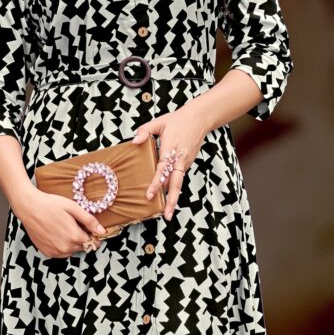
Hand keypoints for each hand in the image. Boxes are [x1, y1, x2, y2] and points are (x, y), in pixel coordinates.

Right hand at [15, 189, 107, 257]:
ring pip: (72, 251)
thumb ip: (89, 220)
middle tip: (75, 225)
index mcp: (74, 237)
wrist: (28, 207)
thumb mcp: (73, 208)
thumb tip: (102, 231)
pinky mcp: (47, 252)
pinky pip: (61, 253)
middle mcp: (65, 248)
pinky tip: (56, 234)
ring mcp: (55, 252)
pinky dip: (62, 246)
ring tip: (65, 228)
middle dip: (82, 238)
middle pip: (82, 247)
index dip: (93, 235)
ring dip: (72, 243)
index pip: (92, 242)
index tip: (90, 228)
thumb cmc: (50, 204)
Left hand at [133, 103, 209, 220]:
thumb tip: (134, 142)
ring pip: (178, 183)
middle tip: (167, 215)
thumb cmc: (177, 120)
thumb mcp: (159, 122)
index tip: (150, 195)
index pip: (162, 170)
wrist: (199, 118)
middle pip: (176, 184)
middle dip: (171, 201)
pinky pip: (179, 178)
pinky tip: (169, 198)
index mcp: (171, 149)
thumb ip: (145, 131)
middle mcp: (179, 159)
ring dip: (173, 198)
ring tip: (168, 213)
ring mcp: (185, 162)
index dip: (156, 183)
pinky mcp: (187, 163)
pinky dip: (174, 189)